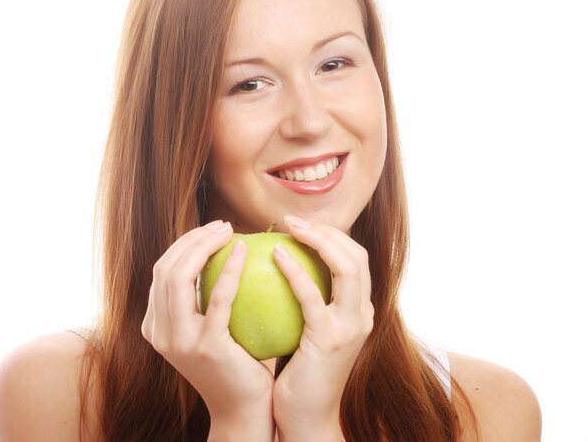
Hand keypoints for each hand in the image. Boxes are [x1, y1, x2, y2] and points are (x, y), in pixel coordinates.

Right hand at [141, 220, 274, 440]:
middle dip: (192, 239)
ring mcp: (178, 341)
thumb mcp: (211, 327)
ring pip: (179, 277)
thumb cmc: (237, 362)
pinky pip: (217, 298)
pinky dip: (229, 269)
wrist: (244, 409)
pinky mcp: (204, 347)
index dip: (184, 244)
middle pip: (165, 269)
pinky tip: (244, 250)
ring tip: (230, 230)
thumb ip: (207, 296)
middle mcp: (158, 333)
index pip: (162, 271)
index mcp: (156, 326)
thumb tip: (226, 247)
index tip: (212, 229)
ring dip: (204, 246)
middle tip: (222, 225)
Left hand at [272, 216, 373, 441]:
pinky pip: (312, 296)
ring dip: (319, 240)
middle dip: (328, 231)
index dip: (332, 236)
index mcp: (358, 310)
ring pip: (348, 267)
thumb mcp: (310, 330)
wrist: (306, 417)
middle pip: (357, 255)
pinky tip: (275, 255)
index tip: (301, 226)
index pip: (355, 259)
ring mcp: (350, 327)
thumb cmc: (300, 371)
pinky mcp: (330, 340)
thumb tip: (279, 262)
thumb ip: (307, 299)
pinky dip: (296, 271)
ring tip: (289, 228)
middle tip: (292, 221)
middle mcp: (362, 315)